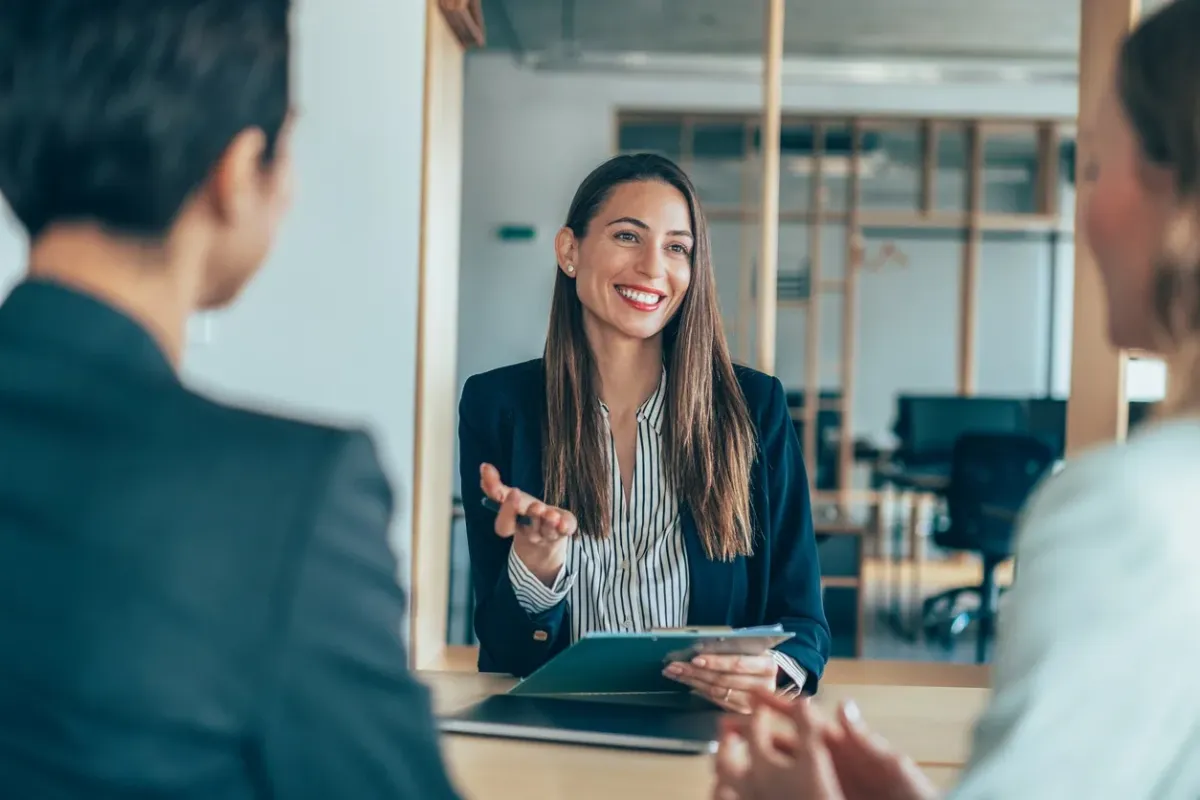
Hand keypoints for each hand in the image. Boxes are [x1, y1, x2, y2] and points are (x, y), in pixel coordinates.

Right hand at [480, 463, 576, 584]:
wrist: (546, 539)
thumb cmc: (525, 513)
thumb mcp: (509, 498)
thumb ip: (495, 487)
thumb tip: (483, 466)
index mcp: (514, 525)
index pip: (504, 525)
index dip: (508, 511)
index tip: (514, 492)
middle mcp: (530, 532)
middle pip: (528, 530)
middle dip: (532, 516)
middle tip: (535, 505)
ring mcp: (548, 534)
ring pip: (547, 531)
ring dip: (549, 521)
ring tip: (550, 513)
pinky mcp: (564, 530)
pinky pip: (565, 530)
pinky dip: (565, 525)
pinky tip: (564, 521)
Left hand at [663, 654, 778, 713]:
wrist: (768, 677)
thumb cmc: (756, 657)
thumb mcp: (750, 649)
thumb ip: (731, 648)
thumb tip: (700, 646)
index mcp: (767, 666)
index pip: (737, 664)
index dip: (715, 661)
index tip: (694, 659)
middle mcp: (764, 686)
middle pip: (723, 679)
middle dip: (696, 672)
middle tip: (674, 666)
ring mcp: (754, 703)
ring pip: (717, 691)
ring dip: (693, 681)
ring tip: (675, 673)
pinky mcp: (743, 713)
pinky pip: (717, 701)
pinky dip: (701, 691)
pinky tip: (688, 684)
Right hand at [714, 691, 937, 799]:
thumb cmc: (917, 798)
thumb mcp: (894, 767)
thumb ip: (867, 739)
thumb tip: (843, 705)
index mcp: (845, 747)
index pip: (804, 718)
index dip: (779, 704)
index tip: (754, 690)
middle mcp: (830, 764)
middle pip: (784, 742)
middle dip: (755, 729)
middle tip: (725, 721)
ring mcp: (824, 786)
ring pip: (782, 769)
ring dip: (756, 757)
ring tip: (728, 751)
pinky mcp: (822, 798)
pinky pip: (791, 792)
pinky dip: (768, 787)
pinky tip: (749, 787)